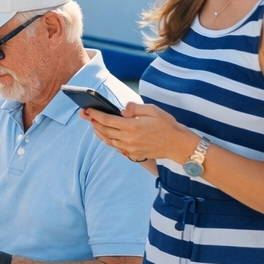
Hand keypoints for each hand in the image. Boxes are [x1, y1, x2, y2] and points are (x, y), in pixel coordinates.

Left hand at [83, 100, 197, 163]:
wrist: (178, 145)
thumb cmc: (167, 125)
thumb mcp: (153, 110)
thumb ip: (135, 108)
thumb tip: (122, 110)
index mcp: (131, 126)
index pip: (107, 119)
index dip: (95, 114)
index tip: (87, 109)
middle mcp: (128, 139)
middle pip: (104, 130)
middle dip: (93, 122)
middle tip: (85, 115)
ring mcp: (130, 148)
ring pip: (108, 140)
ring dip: (99, 132)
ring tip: (93, 124)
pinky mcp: (133, 155)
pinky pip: (116, 147)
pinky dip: (108, 140)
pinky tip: (106, 135)